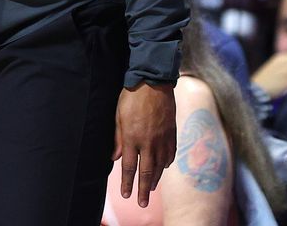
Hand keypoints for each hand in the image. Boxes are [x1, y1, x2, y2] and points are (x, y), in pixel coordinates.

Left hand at [114, 83, 176, 207]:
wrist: (154, 82)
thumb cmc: (132, 97)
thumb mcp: (118, 116)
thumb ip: (118, 138)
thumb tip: (114, 158)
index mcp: (132, 138)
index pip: (128, 167)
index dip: (127, 182)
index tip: (126, 195)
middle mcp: (148, 142)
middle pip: (147, 172)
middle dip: (144, 189)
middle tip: (143, 203)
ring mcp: (162, 139)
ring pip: (160, 165)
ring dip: (156, 179)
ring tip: (151, 189)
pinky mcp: (171, 133)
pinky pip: (170, 154)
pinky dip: (166, 163)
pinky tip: (164, 167)